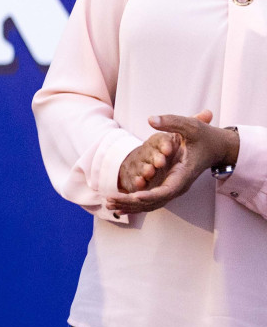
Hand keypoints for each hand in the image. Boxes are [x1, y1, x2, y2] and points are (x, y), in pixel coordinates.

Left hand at [106, 110, 238, 214]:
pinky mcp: (168, 187)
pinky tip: (117, 206)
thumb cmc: (205, 136)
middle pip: (154, 201)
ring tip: (108, 205)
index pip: (167, 191)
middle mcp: (178, 186)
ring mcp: (173, 188)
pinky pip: (150, 201)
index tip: (134, 196)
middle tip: (110, 200)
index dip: (150, 195)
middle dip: (132, 202)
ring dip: (130, 206)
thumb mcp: (192, 126)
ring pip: (150, 204)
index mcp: (184, 174)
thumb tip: (151, 119)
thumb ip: (172, 122)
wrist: (218, 147)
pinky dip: (134, 204)